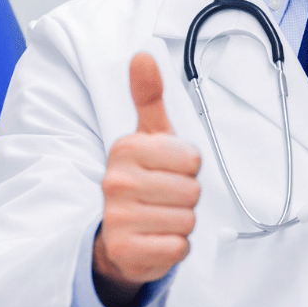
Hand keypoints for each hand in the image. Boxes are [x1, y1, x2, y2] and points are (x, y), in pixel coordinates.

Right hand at [94, 53, 200, 306]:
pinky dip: (175, 247)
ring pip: (187, 220)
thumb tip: (143, 55)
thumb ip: (148, 97)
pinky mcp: (126, 251)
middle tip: (165, 199)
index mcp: (125, 150)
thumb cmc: (143, 180)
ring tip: (161, 218)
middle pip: (191, 191)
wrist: (118, 237)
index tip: (170, 172)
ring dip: (182, 223)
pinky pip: (178, 247)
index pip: (192, 160)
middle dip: (187, 198)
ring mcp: (118, 218)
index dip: (189, 169)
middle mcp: (116, 182)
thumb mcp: (148, 138)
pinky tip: (158, 240)